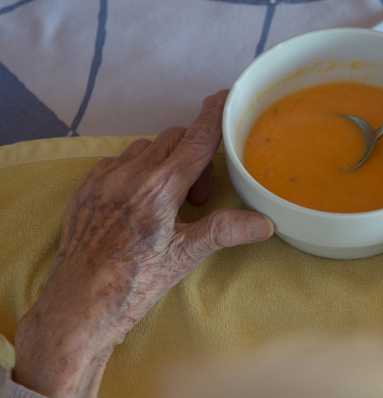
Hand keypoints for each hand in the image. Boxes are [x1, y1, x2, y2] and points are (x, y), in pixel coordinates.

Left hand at [13, 91, 273, 397]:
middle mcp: (131, 173)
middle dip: (193, 155)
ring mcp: (104, 177)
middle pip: (173, 139)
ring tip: (169, 200)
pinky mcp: (87, 187)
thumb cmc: (135, 282)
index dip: (213, 116)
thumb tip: (266, 223)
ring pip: (145, 147)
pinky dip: (137, 169)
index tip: (225, 95)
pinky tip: (139, 200)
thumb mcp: (184, 256)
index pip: (195, 140)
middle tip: (198, 196)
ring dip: (165, 161)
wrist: (79, 304)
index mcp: (160, 187)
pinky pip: (119, 160)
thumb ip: (224, 230)